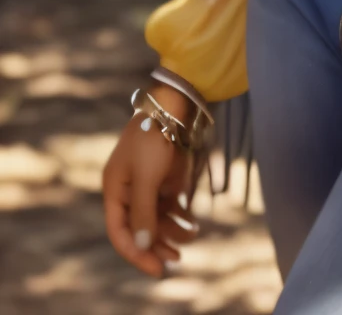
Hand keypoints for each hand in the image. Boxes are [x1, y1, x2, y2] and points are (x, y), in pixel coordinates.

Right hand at [102, 85, 200, 276]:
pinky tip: (192, 225)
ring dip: (171, 233)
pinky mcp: (166, 180)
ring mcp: (148, 186)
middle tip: (173, 262)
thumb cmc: (153, 138)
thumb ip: (143, 212)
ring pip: (157, 220)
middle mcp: (129, 191)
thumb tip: (142, 245)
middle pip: (139, 229)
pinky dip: (180, 218)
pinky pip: (170, 208)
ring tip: (191, 237)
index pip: (119, 231)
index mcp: (115, 189)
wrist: (174, 107)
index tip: (155, 268)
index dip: (135, 252)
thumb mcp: (146, 177)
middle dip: (155, 246)